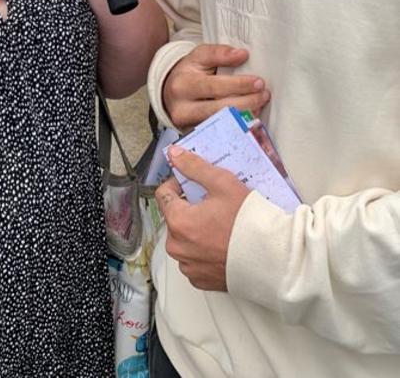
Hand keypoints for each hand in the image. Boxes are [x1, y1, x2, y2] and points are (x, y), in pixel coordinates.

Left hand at [155, 147, 249, 290]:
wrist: (271, 259)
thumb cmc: (248, 222)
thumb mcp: (222, 183)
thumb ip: (194, 167)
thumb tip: (174, 155)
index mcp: (178, 222)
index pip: (164, 195)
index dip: (178, 184)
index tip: (193, 184)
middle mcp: (178, 247)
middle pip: (175, 217)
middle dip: (189, 208)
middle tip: (213, 204)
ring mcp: (189, 266)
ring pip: (184, 239)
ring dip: (195, 230)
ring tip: (219, 225)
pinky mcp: (201, 280)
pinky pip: (194, 259)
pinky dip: (203, 251)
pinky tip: (222, 243)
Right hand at [163, 44, 268, 129]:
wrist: (171, 93)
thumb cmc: (189, 73)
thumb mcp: (198, 56)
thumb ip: (218, 53)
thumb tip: (241, 55)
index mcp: (182, 85)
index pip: (214, 86)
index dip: (239, 85)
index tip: (258, 82)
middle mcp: (182, 108)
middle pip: (220, 108)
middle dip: (247, 101)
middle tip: (264, 94)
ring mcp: (189, 126)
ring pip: (223, 124)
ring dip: (246, 114)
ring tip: (260, 103)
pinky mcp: (197, 137)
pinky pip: (222, 133)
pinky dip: (239, 124)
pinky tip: (251, 116)